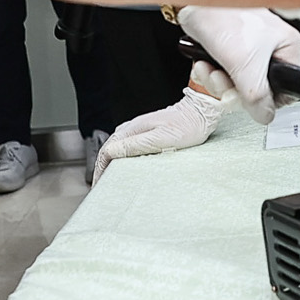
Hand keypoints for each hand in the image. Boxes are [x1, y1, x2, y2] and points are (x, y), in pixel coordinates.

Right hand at [96, 86, 225, 174]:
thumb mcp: (159, 139)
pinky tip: (126, 167)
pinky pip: (128, 148)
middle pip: (109, 150)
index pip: (106, 151)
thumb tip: (110, 152)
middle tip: (102, 186)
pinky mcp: (147, 133)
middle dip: (103, 169)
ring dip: (112, 164)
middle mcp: (132, 128)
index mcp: (131, 130)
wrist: (200, 113)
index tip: (99, 185)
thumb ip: (134, 145)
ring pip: (118, 149)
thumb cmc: (185, 126)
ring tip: (111, 180)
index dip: (100, 170)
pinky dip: (123, 159)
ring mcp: (139, 130)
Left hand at [174, 6, 299, 122]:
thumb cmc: (225, 18)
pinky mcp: (229, 48)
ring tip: (211, 69)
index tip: (246, 100)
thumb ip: (258, 97)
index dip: (263, 100)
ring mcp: (248, 48)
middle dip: (232, 89)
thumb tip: (265, 116)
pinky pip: (223, 73)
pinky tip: (204, 63)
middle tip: (223, 82)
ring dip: (217, 82)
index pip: (284, 89)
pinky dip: (210, 72)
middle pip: (256, 89)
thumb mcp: (246, 66)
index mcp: (287, 47)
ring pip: (236, 83)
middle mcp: (271, 47)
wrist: (195, 0)